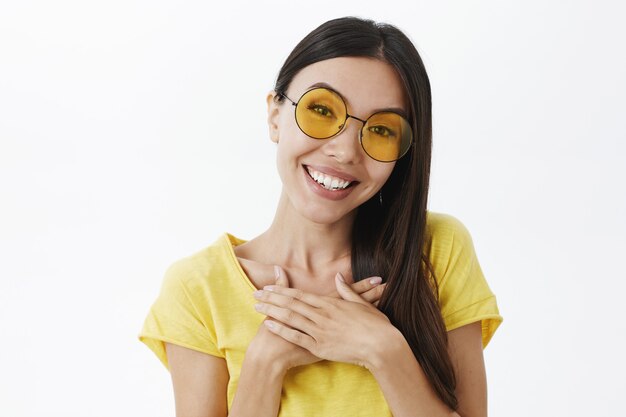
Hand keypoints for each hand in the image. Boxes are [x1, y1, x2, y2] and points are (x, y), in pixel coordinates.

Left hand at [253, 272, 393, 368]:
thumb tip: (338, 276)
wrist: (382, 346)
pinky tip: (268, 324)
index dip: (283, 290)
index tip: (269, 286)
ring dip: (272, 311)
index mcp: (331, 303)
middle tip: (255, 293)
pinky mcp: (320, 346)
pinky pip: (296, 337)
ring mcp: (320, 331)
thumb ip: (346, 290)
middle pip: (291, 304)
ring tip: (256, 306)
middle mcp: (322, 315)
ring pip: (290, 318)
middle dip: (271, 298)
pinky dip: (281, 330)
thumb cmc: (375, 325)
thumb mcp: (361, 303)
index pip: (301, 294)